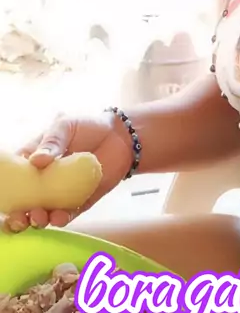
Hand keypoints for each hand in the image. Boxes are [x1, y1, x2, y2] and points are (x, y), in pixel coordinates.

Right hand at [4, 110, 132, 232]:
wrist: (121, 136)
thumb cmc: (88, 126)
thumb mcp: (66, 126)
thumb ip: (52, 141)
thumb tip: (36, 160)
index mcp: (33, 160)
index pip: (14, 178)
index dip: (7, 192)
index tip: (5, 201)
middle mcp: (43, 181)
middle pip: (24, 203)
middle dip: (17, 216)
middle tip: (20, 219)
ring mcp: (60, 194)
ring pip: (43, 213)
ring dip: (38, 220)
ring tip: (41, 217)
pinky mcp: (79, 202)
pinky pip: (67, 215)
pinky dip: (61, 219)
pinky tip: (59, 217)